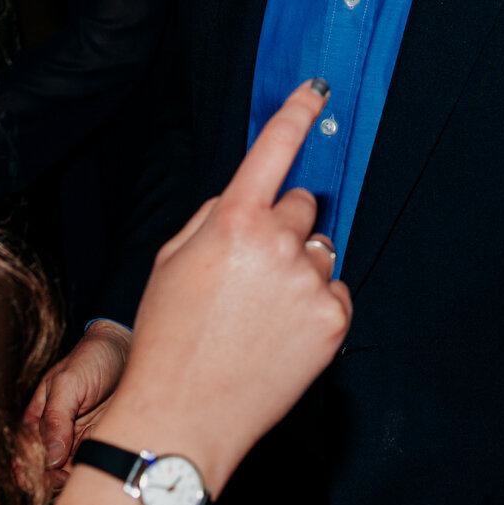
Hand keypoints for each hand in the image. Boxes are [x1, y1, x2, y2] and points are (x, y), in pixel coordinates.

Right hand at [19, 320, 132, 486]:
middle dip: (51, 481)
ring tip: (81, 467)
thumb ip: (55, 419)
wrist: (128, 352)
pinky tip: (100, 456)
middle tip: (62, 479)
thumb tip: (49, 457)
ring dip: (73, 480)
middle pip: (45, 471)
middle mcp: (55, 435)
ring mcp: (78, 442)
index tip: (40, 478)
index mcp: (38, 420)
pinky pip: (94, 466)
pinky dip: (96, 468)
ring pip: (68, 475)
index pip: (25, 453)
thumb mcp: (68, 383)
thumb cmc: (92, 360)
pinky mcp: (100, 445)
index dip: (28, 470)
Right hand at [94, 79, 352, 492]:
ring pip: (320, 251)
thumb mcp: (170, 262)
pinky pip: (335, 292)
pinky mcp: (333, 321)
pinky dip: (315, 307)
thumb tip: (246, 197)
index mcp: (232, 223)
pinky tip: (281, 333)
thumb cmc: (168, 340)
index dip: (296, 113)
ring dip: (299, 270)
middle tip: (252, 270)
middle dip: (283, 226)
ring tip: (260, 314)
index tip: (317, 89)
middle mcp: (277, 245)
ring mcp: (309, 284)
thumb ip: (213, 217)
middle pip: (303, 206)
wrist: (182, 415)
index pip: (273, 151)